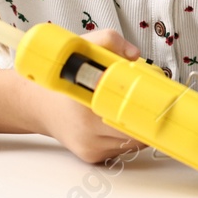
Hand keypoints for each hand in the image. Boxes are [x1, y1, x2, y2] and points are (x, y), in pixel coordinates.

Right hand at [27, 30, 148, 164]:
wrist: (34, 104)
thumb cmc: (59, 80)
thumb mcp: (81, 48)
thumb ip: (109, 41)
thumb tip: (134, 54)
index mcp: (86, 106)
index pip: (129, 116)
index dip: (148, 108)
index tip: (162, 101)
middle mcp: (87, 132)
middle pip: (136, 133)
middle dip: (148, 117)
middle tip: (154, 101)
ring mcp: (90, 148)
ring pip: (132, 143)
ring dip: (139, 127)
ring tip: (134, 108)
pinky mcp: (91, 156)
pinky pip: (121, 149)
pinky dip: (126, 135)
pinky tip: (119, 119)